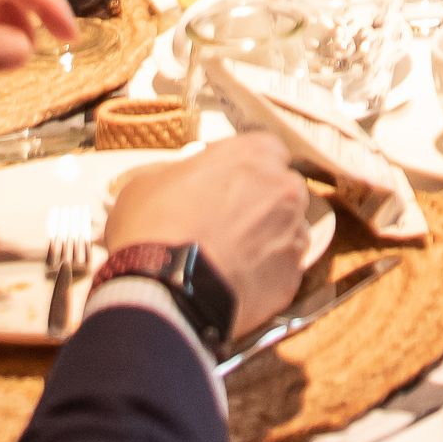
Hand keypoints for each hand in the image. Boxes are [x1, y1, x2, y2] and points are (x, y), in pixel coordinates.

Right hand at [106, 130, 321, 330]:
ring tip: (230, 259)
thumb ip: (180, 174)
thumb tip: (178, 183)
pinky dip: (265, 276)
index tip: (226, 186)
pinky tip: (236, 283)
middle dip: (261, 205)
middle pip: (282, 191)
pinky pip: (283, 272)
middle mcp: (284, 188)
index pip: (266, 151)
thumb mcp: (149, 181)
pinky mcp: (292, 277)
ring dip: (266, 241)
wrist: (168, 290)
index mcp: (255, 153)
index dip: (245, 171)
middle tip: (227, 225)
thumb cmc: (156, 228)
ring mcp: (293, 233)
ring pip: (287, 232)